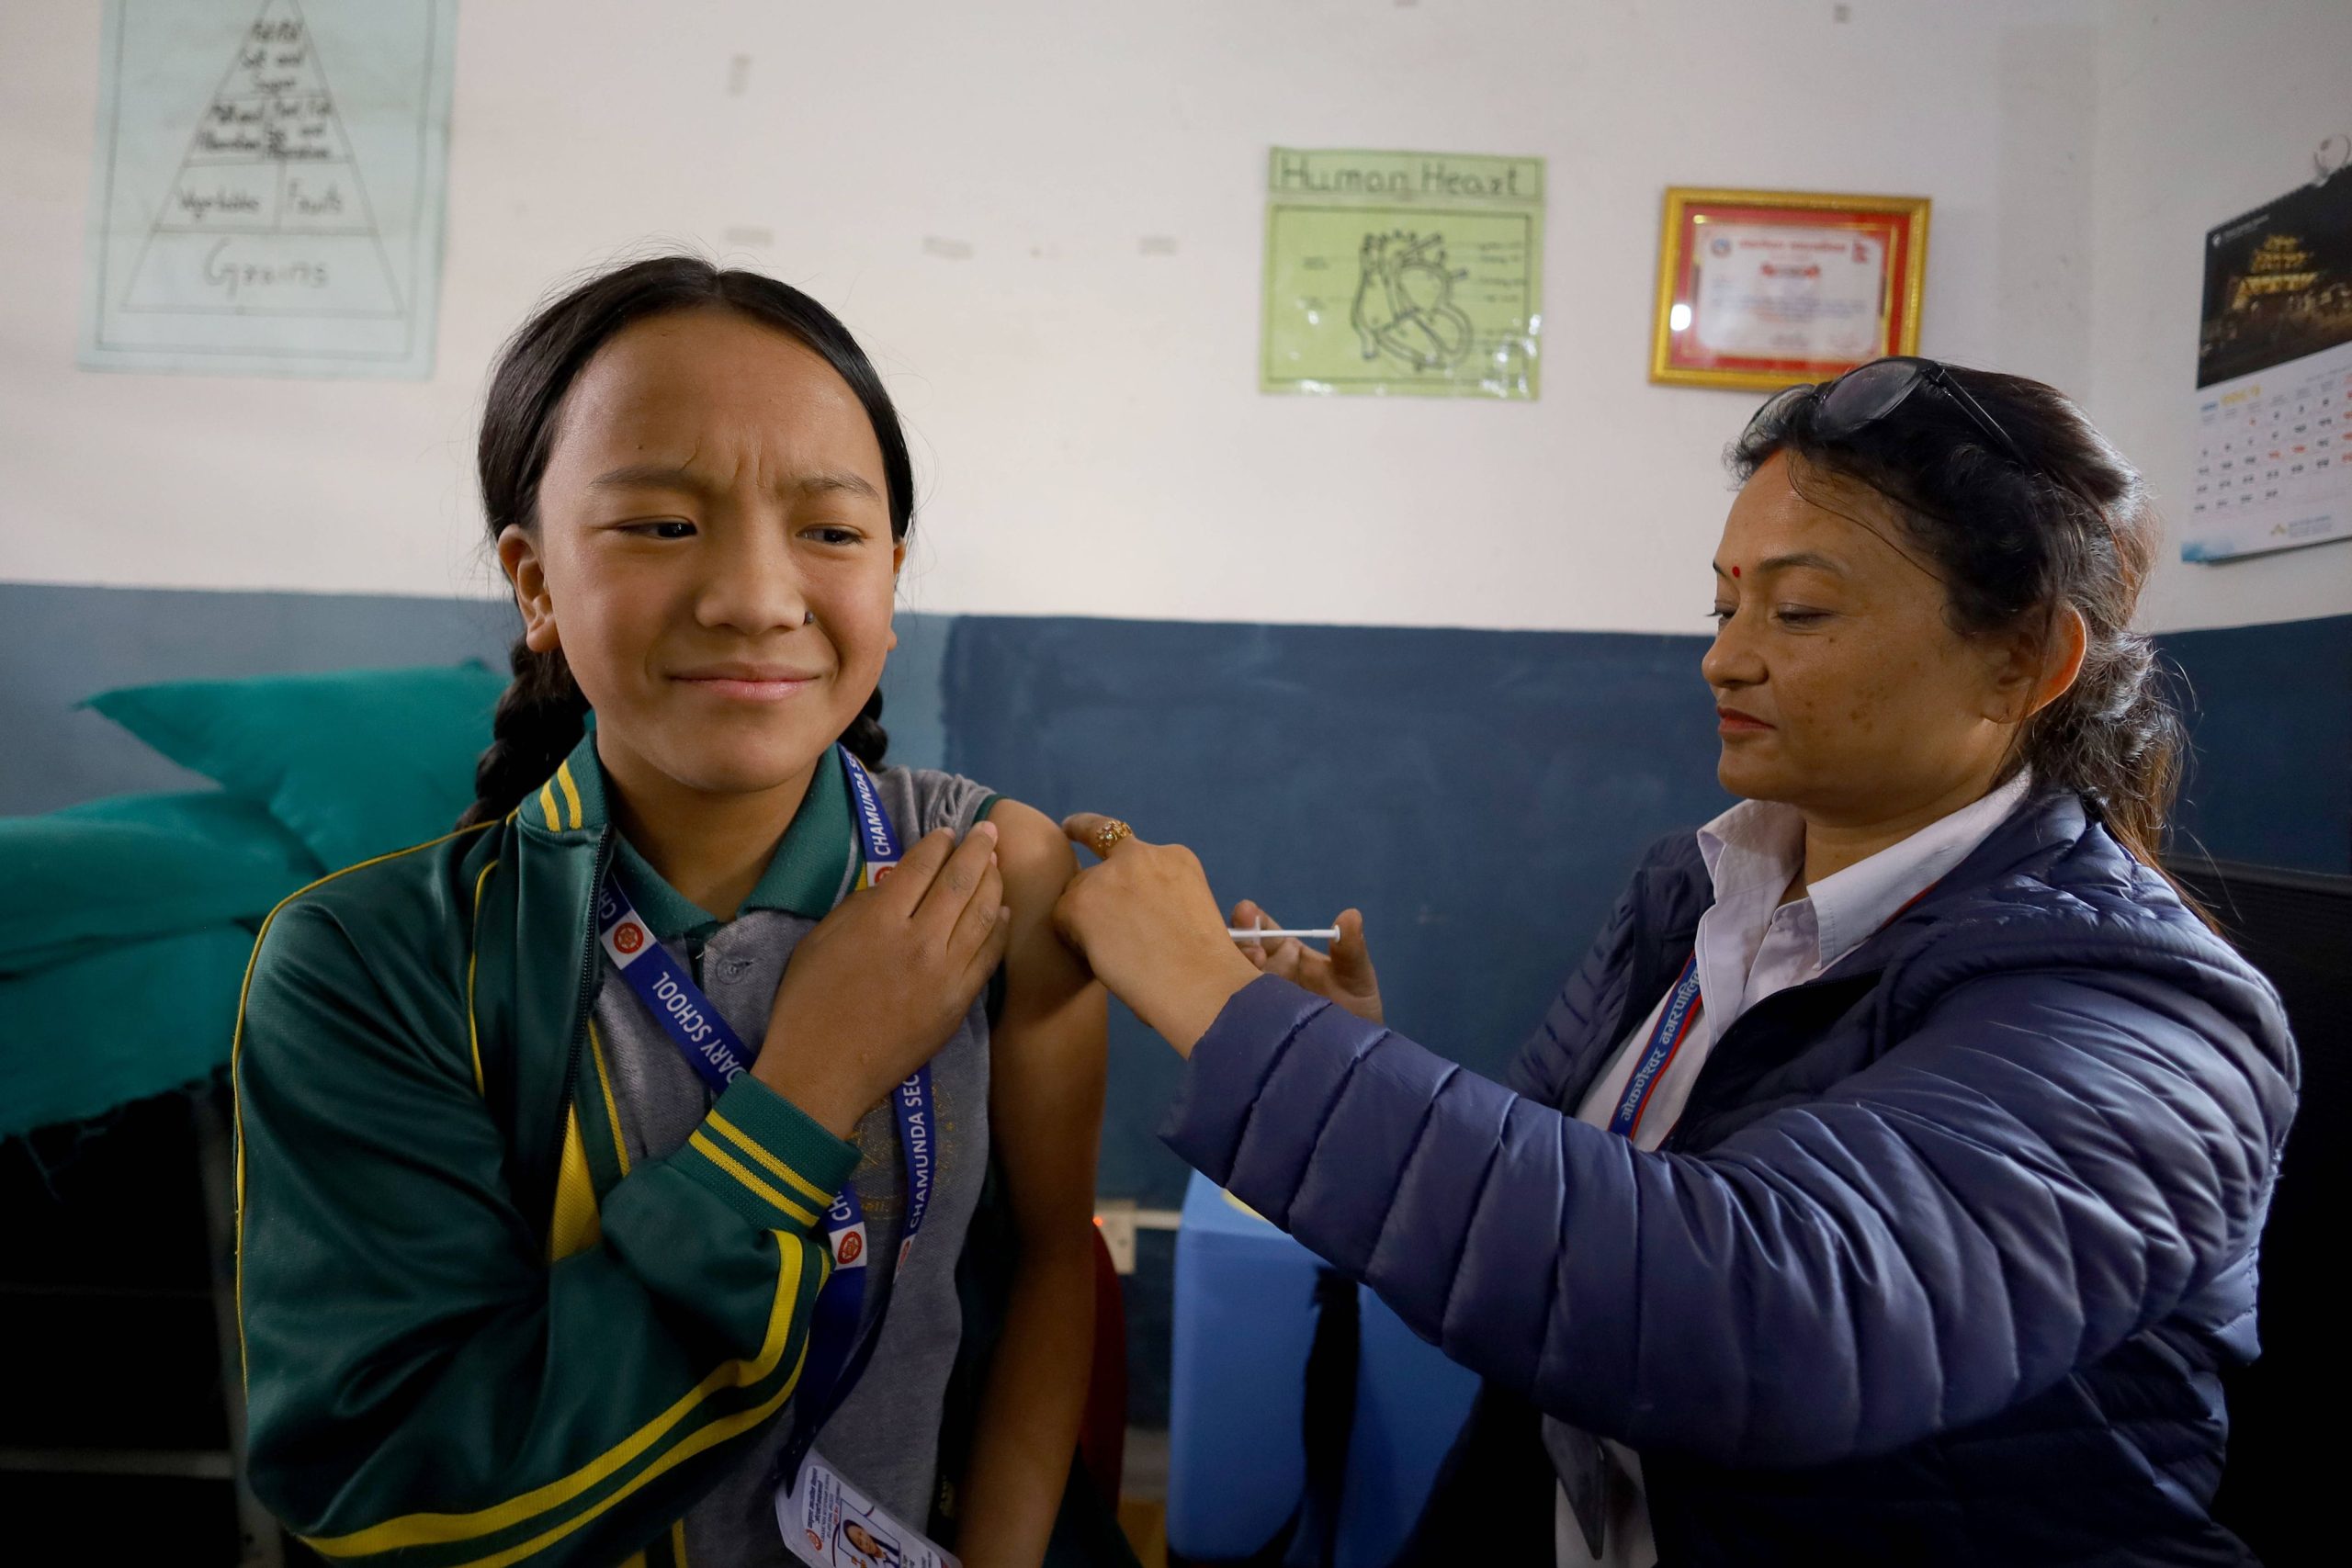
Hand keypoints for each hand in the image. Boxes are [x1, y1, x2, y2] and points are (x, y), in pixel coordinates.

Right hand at [757, 822, 1010, 1134]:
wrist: (823, 1070)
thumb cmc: (807, 1003)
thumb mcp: (820, 940)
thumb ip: (860, 906)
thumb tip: (896, 884)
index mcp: (880, 920)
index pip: (921, 867)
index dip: (937, 844)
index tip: (947, 832)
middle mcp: (920, 940)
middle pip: (960, 882)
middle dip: (977, 850)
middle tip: (989, 831)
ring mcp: (945, 972)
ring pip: (982, 915)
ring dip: (994, 884)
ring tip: (999, 865)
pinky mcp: (959, 1002)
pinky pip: (988, 956)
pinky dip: (998, 929)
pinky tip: (1003, 912)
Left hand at [1053, 815, 1260, 1054]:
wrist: (1201, 986)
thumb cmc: (1209, 967)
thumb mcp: (1199, 912)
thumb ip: (1164, 896)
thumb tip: (1128, 911)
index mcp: (1174, 857)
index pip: (1123, 840)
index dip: (1095, 836)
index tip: (1070, 828)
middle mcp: (1141, 855)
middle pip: (1097, 868)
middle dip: (1093, 893)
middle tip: (1094, 922)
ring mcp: (1110, 875)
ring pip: (1078, 894)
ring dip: (1087, 921)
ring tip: (1116, 957)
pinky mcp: (1082, 902)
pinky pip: (1062, 920)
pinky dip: (1075, 942)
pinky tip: (1102, 960)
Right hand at [1229, 901, 1383, 1024]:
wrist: (1352, 1061)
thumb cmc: (1355, 1014)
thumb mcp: (1356, 978)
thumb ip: (1351, 949)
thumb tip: (1350, 914)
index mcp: (1285, 953)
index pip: (1260, 928)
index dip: (1250, 918)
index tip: (1249, 912)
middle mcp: (1263, 974)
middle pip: (1236, 951)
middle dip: (1240, 944)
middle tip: (1257, 953)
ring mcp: (1252, 1002)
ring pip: (1230, 980)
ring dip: (1235, 972)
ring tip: (1256, 973)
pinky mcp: (1247, 1028)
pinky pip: (1231, 1013)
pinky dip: (1231, 1005)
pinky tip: (1243, 1006)